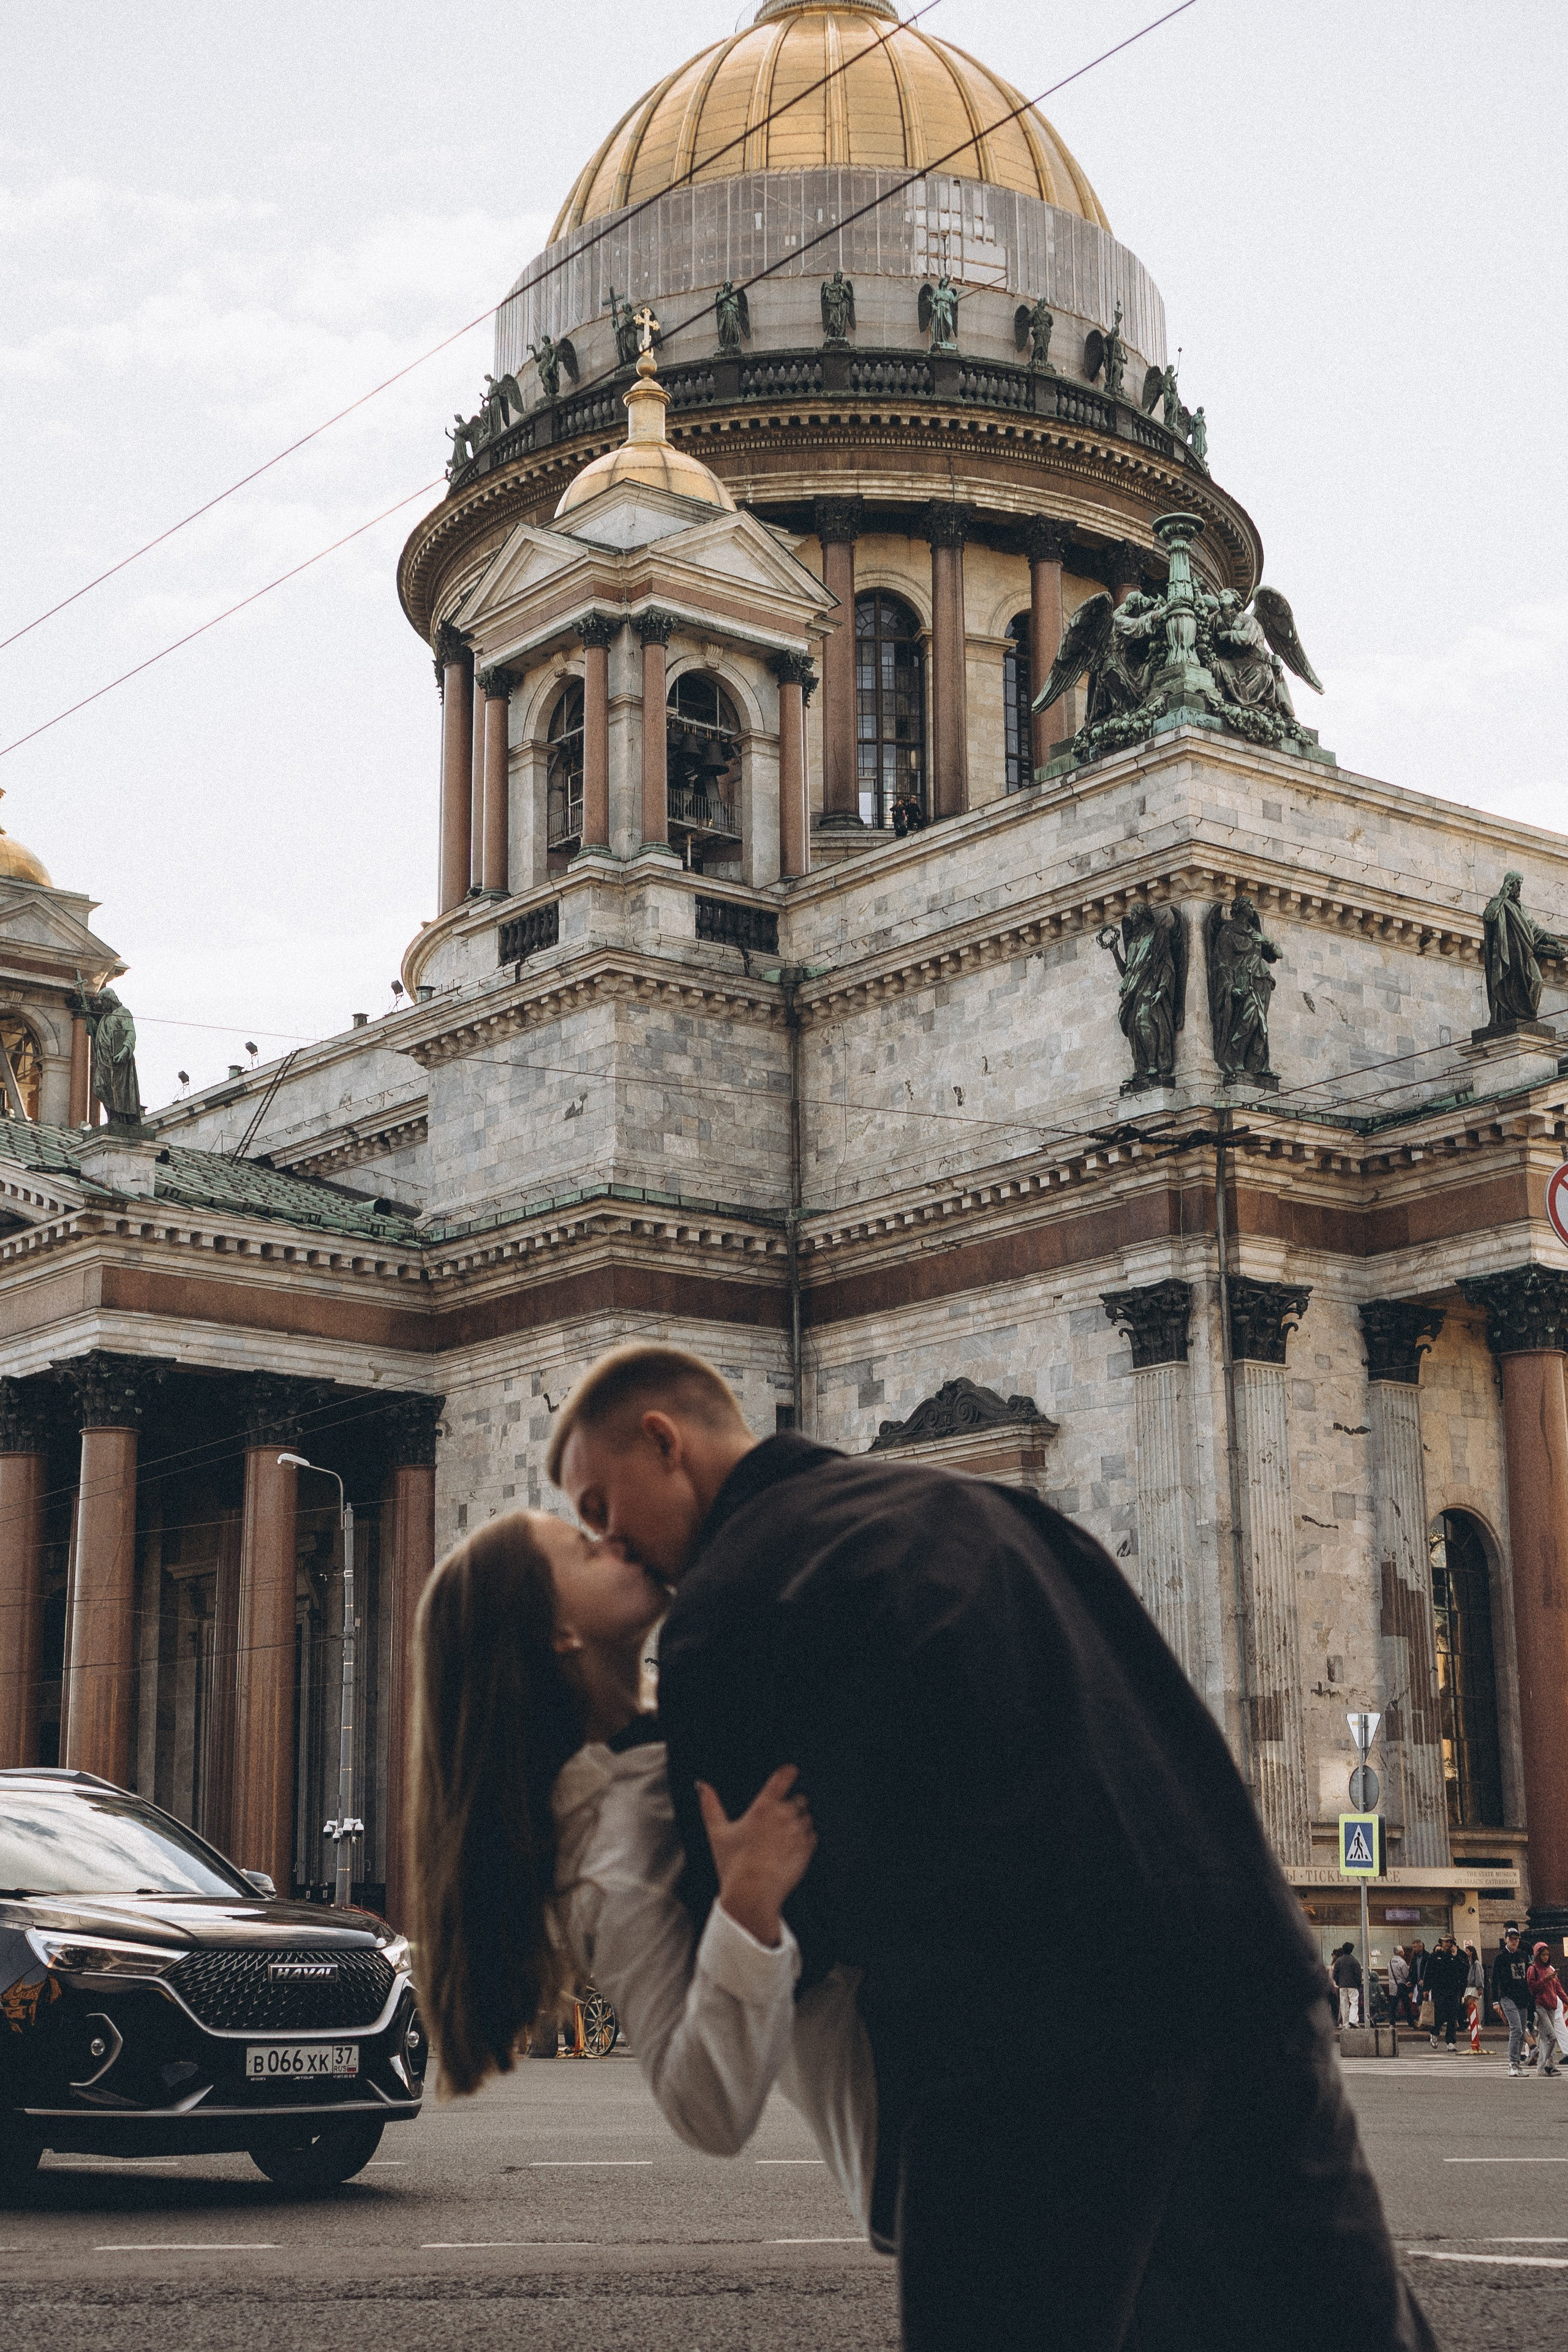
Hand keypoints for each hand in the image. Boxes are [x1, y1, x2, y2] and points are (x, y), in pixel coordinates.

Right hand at [696, 1765, 816, 1949]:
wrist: (752, 1895)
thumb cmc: (733, 1865)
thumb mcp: (717, 1833)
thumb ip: (709, 1805)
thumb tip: (701, 1785)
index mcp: (764, 1807)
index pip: (784, 1777)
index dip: (789, 1771)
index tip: (790, 1771)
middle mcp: (784, 1816)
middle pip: (799, 1799)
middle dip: (792, 1806)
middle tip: (778, 1821)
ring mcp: (798, 1832)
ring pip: (807, 1817)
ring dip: (799, 1823)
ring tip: (782, 1839)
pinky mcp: (807, 1849)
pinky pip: (813, 1836)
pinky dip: (805, 1839)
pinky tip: (790, 1850)